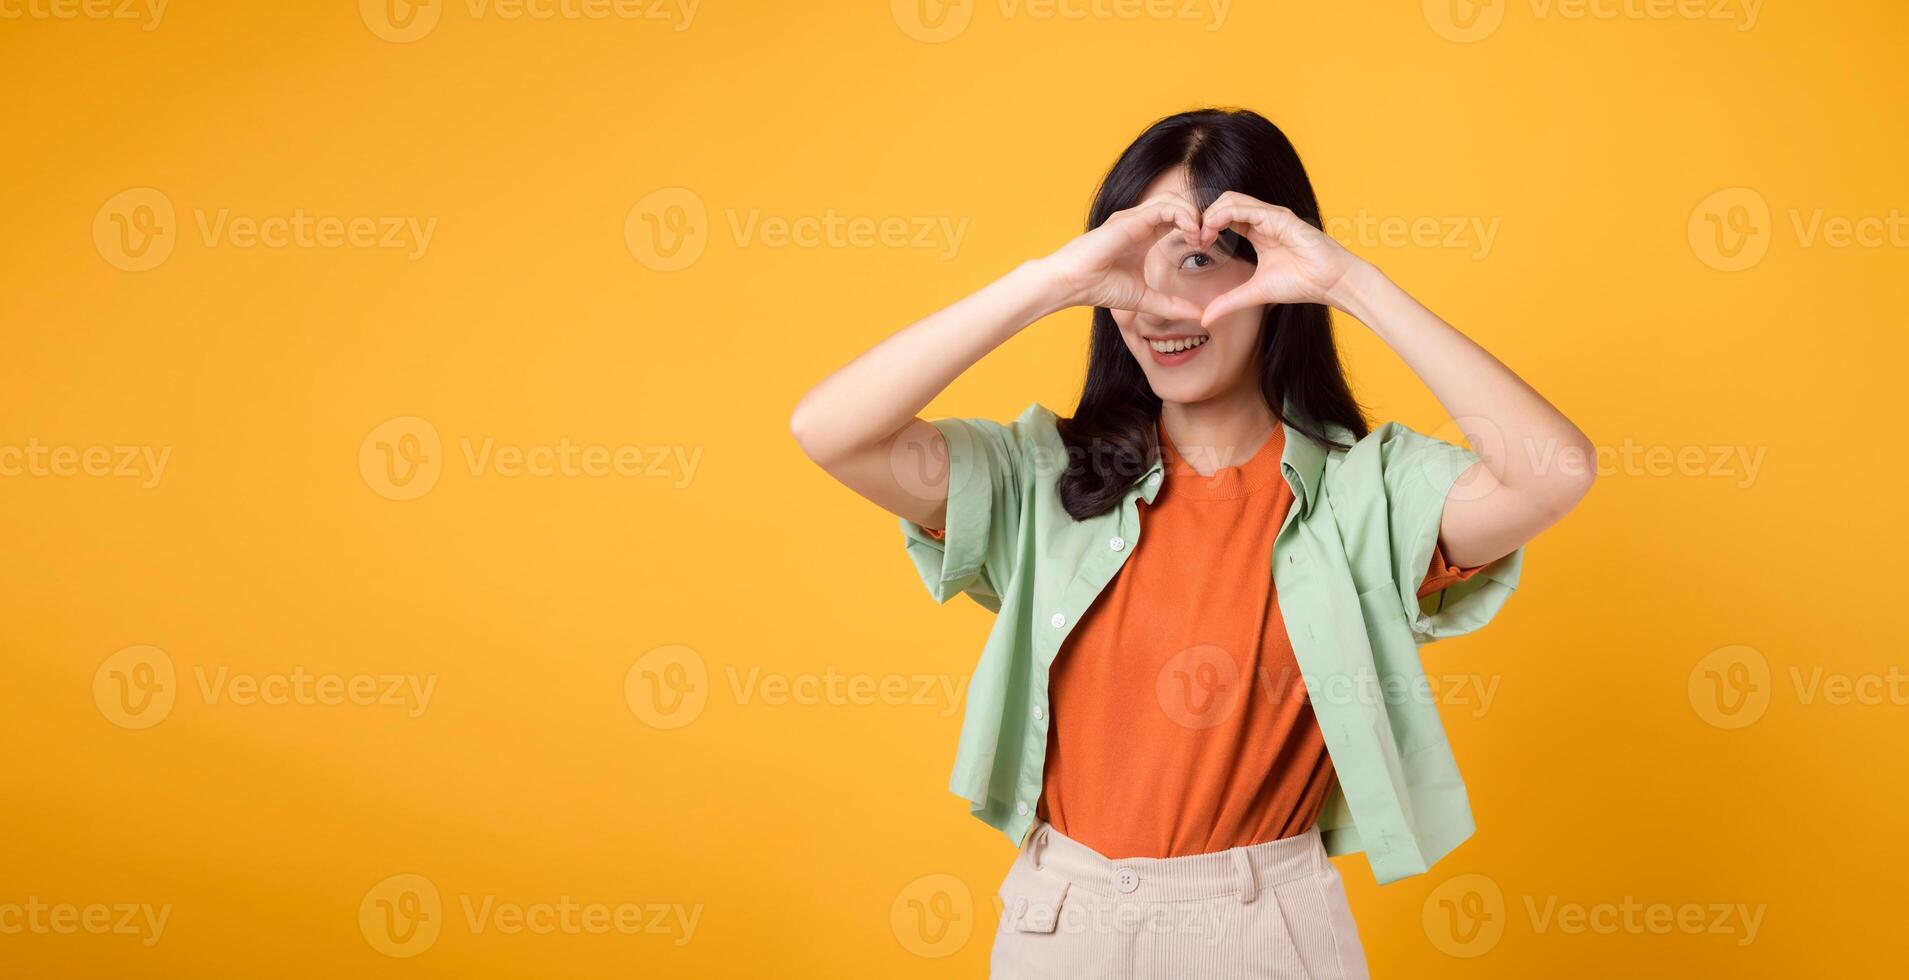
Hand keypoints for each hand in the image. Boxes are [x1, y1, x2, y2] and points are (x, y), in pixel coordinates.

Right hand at [1037, 200, 1206, 320]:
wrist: (1073, 285)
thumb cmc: (1101, 288)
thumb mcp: (1146, 299)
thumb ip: (1171, 305)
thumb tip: (1198, 315)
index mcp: (1144, 235)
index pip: (1177, 219)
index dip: (1195, 228)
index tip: (1205, 247)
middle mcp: (1140, 222)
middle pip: (1178, 205)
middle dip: (1198, 218)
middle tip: (1207, 239)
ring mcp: (1134, 217)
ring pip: (1174, 200)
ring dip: (1192, 215)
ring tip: (1199, 236)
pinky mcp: (1130, 219)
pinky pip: (1164, 207)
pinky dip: (1182, 216)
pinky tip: (1190, 233)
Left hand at [1193, 192, 1364, 325]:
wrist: (1331, 283)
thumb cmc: (1301, 284)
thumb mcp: (1255, 293)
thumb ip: (1229, 302)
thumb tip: (1205, 319)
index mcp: (1256, 231)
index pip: (1223, 217)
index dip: (1205, 227)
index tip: (1193, 245)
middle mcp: (1263, 219)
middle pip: (1223, 203)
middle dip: (1204, 217)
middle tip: (1193, 239)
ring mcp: (1271, 216)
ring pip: (1231, 200)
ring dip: (1211, 214)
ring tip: (1201, 235)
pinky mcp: (1280, 217)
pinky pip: (1247, 207)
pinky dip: (1226, 214)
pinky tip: (1213, 229)